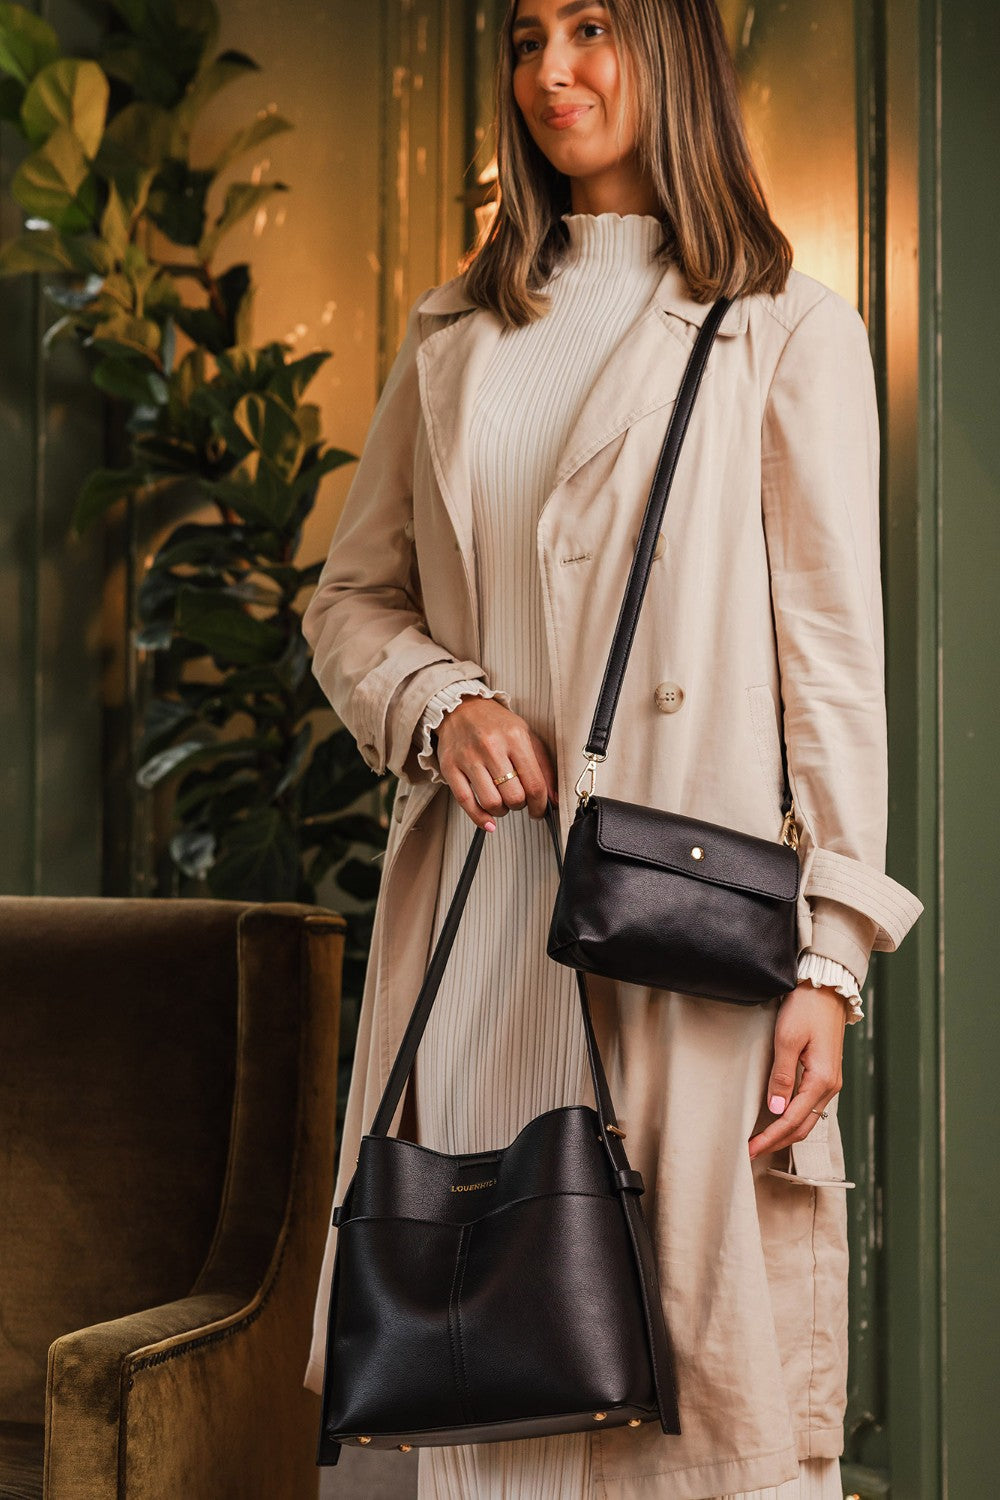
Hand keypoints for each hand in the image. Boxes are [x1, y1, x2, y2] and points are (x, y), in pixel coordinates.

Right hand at [434, 697, 557, 830]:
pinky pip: (466, 802)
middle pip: (513, 796)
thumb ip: (543, 767)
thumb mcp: (526, 736)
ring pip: (491, 802)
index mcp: (515, 738)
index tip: (539, 810)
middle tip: (518, 800)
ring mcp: (468, 757)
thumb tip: (554, 799)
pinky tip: (488, 820)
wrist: (461, 707)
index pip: (534, 784)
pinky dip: (480, 818)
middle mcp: (491, 747)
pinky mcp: (450, 767)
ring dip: (501, 811)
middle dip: (520, 805)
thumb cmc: (495, 723)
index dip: (540, 805)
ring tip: (502, 803)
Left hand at [747, 983, 845, 1159]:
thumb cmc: (806, 1008)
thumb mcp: (787, 1039)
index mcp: (822, 1080)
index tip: (751, 1148)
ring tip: (764, 1140)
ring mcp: (830, 1081)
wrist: (827, 988)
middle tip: (753, 1151)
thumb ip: (782, 1076)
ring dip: (786, 1133)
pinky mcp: (825, 1074)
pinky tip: (780, 1119)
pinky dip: (795, 1118)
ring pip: (808, 1118)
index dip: (771, 1137)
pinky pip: (811, 1105)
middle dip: (778, 1141)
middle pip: (803, 1126)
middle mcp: (830, 1086)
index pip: (793, 1120)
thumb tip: (776, 1110)